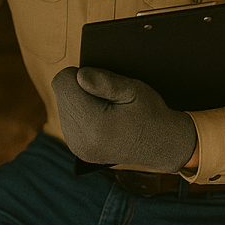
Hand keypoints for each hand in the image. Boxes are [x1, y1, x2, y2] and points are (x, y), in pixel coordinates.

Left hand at [51, 67, 196, 172]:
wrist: (163, 145)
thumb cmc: (150, 113)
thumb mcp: (134, 90)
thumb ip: (105, 81)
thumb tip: (79, 75)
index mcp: (94, 124)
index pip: (62, 83)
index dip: (79, 74)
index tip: (100, 80)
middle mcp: (80, 140)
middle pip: (61, 93)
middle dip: (79, 88)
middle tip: (108, 97)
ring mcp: (78, 148)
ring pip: (63, 105)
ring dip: (80, 101)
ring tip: (107, 109)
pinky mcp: (78, 150)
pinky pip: (68, 119)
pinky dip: (82, 113)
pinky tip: (102, 118)